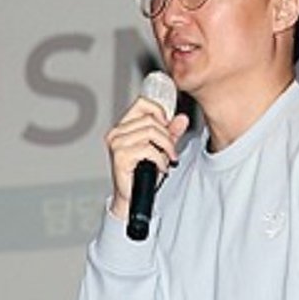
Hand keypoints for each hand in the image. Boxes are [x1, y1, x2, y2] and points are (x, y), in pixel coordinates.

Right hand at [104, 97, 189, 220]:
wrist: (132, 197)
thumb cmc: (141, 174)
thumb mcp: (161, 149)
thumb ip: (170, 133)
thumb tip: (181, 119)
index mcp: (123, 127)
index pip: (142, 103)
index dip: (159, 111)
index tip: (167, 126)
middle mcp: (117, 133)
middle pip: (150, 119)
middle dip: (167, 135)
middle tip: (170, 150)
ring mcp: (117, 144)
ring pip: (151, 132)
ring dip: (165, 147)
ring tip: (166, 159)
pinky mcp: (120, 156)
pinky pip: (148, 149)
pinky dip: (160, 159)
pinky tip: (160, 167)